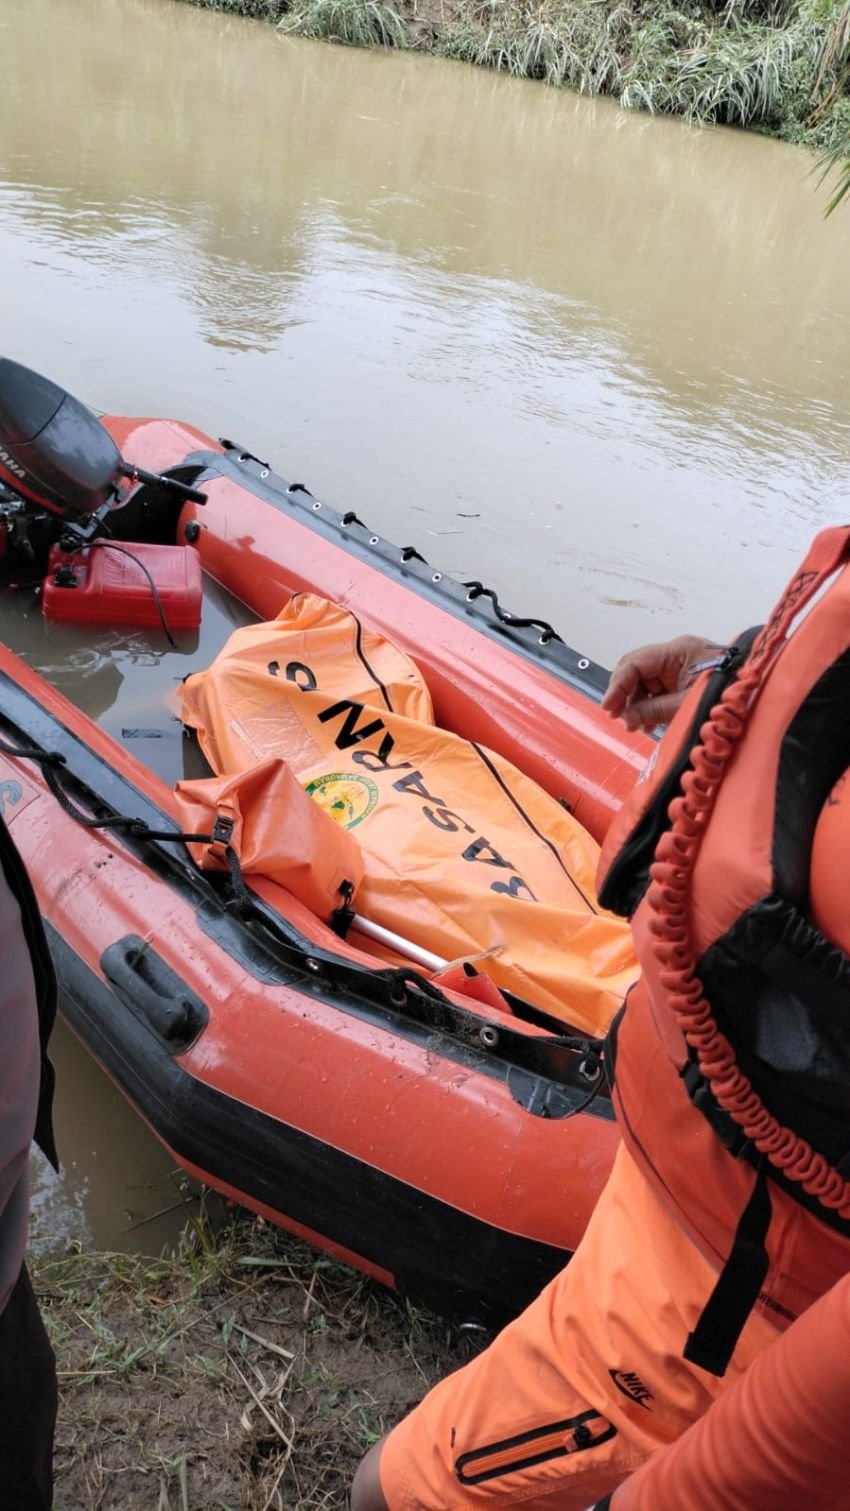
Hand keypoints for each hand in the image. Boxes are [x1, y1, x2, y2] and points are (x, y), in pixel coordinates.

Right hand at [602, 634, 722, 732]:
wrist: (759, 697)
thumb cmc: (729, 695)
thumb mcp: (687, 705)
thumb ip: (654, 710)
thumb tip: (627, 718)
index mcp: (678, 651)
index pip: (636, 662)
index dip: (618, 685)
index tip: (609, 708)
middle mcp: (676, 653)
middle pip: (636, 669)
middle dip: (624, 693)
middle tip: (618, 717)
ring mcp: (680, 665)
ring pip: (644, 681)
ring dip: (635, 703)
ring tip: (635, 726)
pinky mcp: (684, 678)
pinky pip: (658, 689)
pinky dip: (649, 705)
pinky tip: (647, 722)